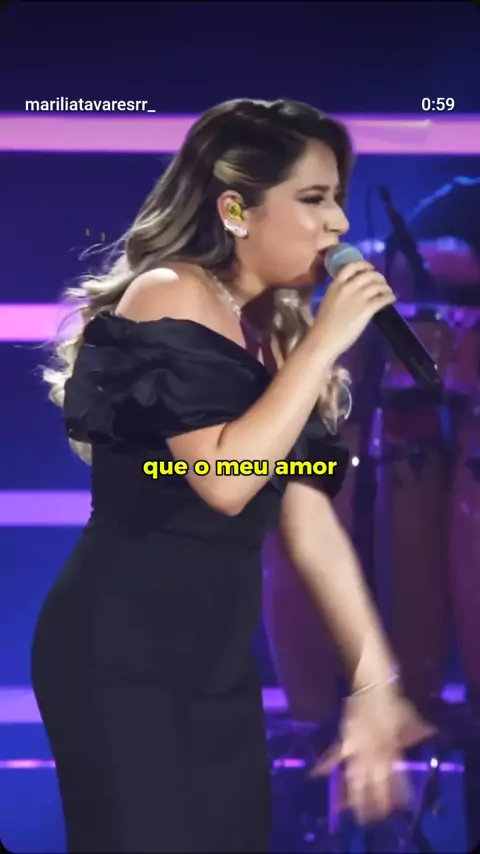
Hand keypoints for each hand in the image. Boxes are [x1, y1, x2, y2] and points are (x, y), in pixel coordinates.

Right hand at [309, 687, 435, 824]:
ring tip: (347, 810)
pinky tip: (314, 775)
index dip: (398, 793)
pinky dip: (324, 764)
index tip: (399, 807)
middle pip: (374, 784)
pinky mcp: (346, 740)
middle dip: (373, 802)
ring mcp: (359, 748)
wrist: (375, 686)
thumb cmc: (393, 702)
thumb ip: (416, 729)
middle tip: (372, 818)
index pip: (396, 778)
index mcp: (393, 751)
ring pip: (355, 777)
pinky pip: (334, 755)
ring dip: (352, 794)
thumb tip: (430, 731)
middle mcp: (376, 755)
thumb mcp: (408, 718)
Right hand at [313, 260, 395, 361]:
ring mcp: (358, 298)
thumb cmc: (323, 325)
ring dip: (386, 287)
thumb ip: (339, 294)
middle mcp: (347, 287)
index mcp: (335, 285)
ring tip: (388, 291)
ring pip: (378, 285)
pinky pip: (382, 298)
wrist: (324, 340)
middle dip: (378, 277)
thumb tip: (353, 292)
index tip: (370, 268)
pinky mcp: (366, 309)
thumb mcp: (328, 302)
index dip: (364, 264)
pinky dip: (389, 297)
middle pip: (368, 274)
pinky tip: (391, 299)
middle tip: (382, 282)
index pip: (351, 266)